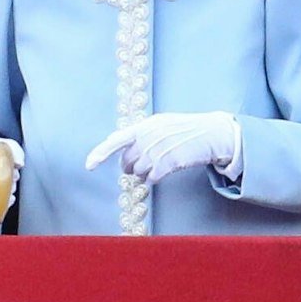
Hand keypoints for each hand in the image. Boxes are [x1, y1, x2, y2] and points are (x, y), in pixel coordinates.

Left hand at [85, 111, 240, 184]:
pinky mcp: (168, 162)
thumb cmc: (186, 130)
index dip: (100, 153)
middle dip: (131, 167)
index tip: (89, 165)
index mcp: (145, 125)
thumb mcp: (162, 124)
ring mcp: (158, 149)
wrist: (212, 134)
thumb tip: (117, 144)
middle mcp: (149, 136)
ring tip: (160, 164)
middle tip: (144, 165)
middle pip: (127, 161)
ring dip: (146, 173)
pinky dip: (156, 177)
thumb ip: (141, 133)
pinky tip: (165, 170)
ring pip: (139, 171)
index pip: (116, 140)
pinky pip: (152, 178)